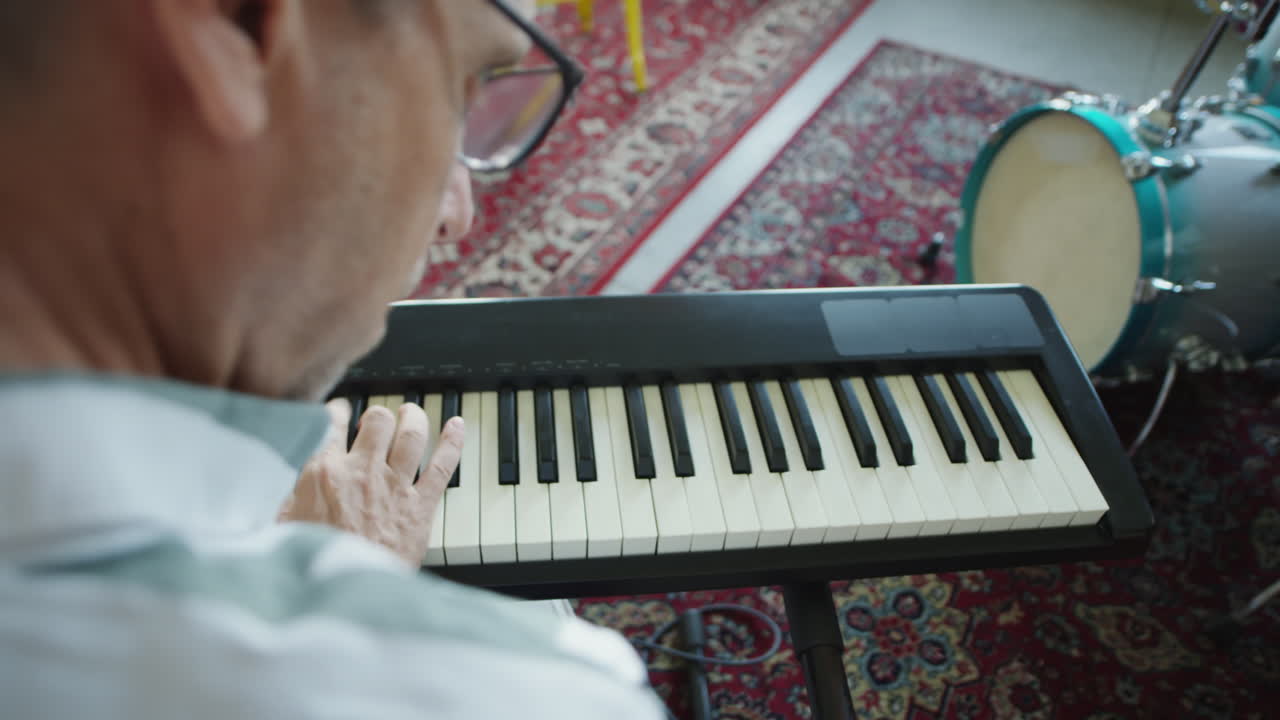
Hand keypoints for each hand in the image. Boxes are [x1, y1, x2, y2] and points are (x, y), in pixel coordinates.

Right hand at [278, 398, 463, 566]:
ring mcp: (395, 486)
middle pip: (377, 421)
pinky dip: (452, 442)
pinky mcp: (420, 506)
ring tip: (411, 413)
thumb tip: (282, 480)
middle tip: (377, 419)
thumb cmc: (312, 565)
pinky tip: (457, 427)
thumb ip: (286, 496)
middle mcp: (362, 471)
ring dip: (413, 417)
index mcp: (322, 473)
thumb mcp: (279, 526)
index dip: (336, 412)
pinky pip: (442, 465)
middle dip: (378, 415)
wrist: (345, 596)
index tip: (338, 411)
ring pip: (411, 434)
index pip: (329, 424)